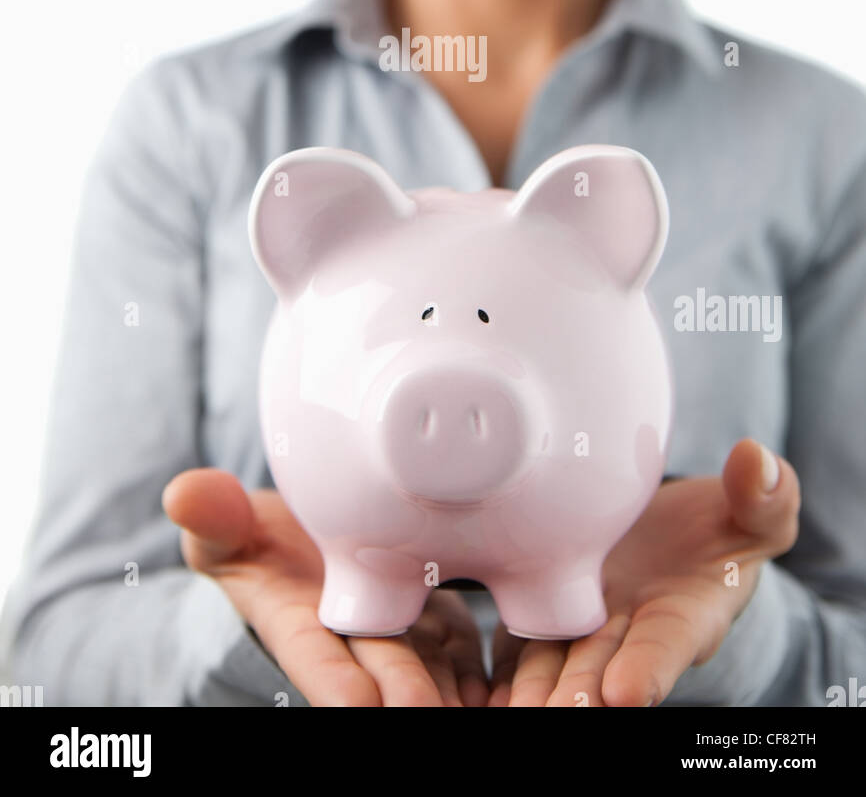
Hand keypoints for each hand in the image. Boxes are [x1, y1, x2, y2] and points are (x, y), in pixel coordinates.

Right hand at [162, 469, 488, 706]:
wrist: (317, 550)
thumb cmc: (263, 548)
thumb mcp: (232, 534)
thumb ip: (216, 519)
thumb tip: (184, 492)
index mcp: (302, 624)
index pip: (318, 658)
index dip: (335, 682)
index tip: (355, 702)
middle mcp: (360, 644)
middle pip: (387, 671)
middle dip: (407, 691)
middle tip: (426, 705)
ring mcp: (407, 642)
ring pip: (437, 674)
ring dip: (456, 693)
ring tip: (487, 704)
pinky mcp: (447, 635)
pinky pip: (474, 660)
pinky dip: (492, 676)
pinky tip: (522, 686)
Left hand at [487, 438, 800, 706]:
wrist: (672, 533)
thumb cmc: (721, 530)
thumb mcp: (754, 515)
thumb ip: (764, 498)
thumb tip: (758, 459)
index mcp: (686, 614)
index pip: (669, 644)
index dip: (651, 667)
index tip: (629, 690)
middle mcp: (630, 631)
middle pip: (601, 667)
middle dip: (580, 691)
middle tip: (561, 708)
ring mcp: (583, 626)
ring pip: (552, 660)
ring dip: (532, 685)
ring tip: (511, 704)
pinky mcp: (543, 610)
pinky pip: (516, 639)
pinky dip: (498, 664)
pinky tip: (469, 682)